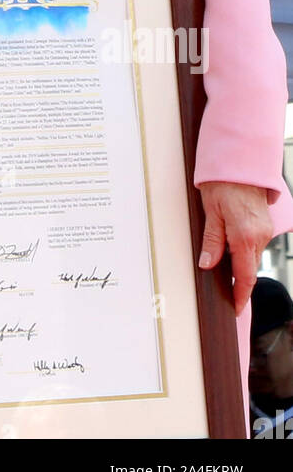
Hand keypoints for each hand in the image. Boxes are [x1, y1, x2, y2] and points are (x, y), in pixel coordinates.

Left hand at [197, 181, 271, 314]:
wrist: (241, 162)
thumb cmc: (224, 183)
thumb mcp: (211, 212)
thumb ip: (212, 241)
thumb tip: (207, 264)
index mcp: (245, 236)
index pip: (245, 277)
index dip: (240, 296)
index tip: (236, 309)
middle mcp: (260, 236)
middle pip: (249, 269)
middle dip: (238, 281)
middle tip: (223, 292)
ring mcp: (264, 230)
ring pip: (251, 256)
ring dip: (239, 263)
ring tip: (221, 265)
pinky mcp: (264, 224)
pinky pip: (254, 245)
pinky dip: (243, 250)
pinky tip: (230, 246)